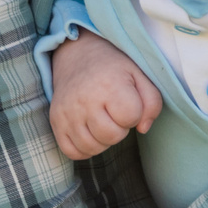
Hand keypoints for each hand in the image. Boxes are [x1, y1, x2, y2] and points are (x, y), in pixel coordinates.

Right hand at [46, 32, 162, 160]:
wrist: (78, 56)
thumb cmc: (114, 69)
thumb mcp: (140, 75)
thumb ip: (152, 102)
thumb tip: (143, 129)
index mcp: (109, 84)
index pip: (131, 117)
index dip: (135, 114)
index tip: (128, 103)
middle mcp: (85, 99)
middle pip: (111, 136)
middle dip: (120, 129)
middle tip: (115, 114)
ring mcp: (67, 112)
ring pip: (92, 148)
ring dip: (103, 140)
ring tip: (103, 122)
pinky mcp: (55, 121)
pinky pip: (72, 152)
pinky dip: (84, 149)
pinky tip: (90, 132)